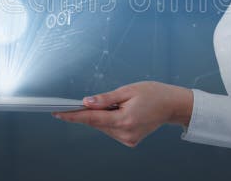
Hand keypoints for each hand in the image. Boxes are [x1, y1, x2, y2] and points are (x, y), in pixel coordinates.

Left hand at [53, 81, 192, 146]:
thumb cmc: (153, 94)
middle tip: (92, 100)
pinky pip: (111, 130)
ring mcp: (128, 139)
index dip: (73, 116)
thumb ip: (105, 98)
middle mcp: (125, 133)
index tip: (58, 113)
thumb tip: (87, 103)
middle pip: (96, 123)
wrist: (172, 105)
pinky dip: (110, 121)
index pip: (91, 119)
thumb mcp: (128, 90)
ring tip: (119, 104)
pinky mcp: (130, 140)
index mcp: (124, 119)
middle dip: (90, 112)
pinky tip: (121, 112)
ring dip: (103, 116)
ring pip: (103, 127)